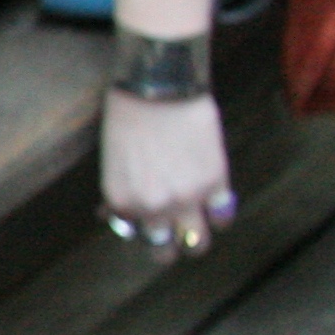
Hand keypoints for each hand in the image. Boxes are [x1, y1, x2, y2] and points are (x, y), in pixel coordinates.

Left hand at [100, 89, 234, 258]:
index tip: (145, 223)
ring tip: (195, 235)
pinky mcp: (214, 183)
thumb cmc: (129, 113)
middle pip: (162, 248)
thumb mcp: (112, 158)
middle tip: (170, 239)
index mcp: (122, 200)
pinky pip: (222, 216)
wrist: (159, 85)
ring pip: (196, 243)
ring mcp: (186, 198)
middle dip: (165, 246)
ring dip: (194, 241)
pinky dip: (220, 215)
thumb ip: (121, 191)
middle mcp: (152, 207)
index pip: (131, 233)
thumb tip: (113, 213)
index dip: (139, 228)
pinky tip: (216, 206)